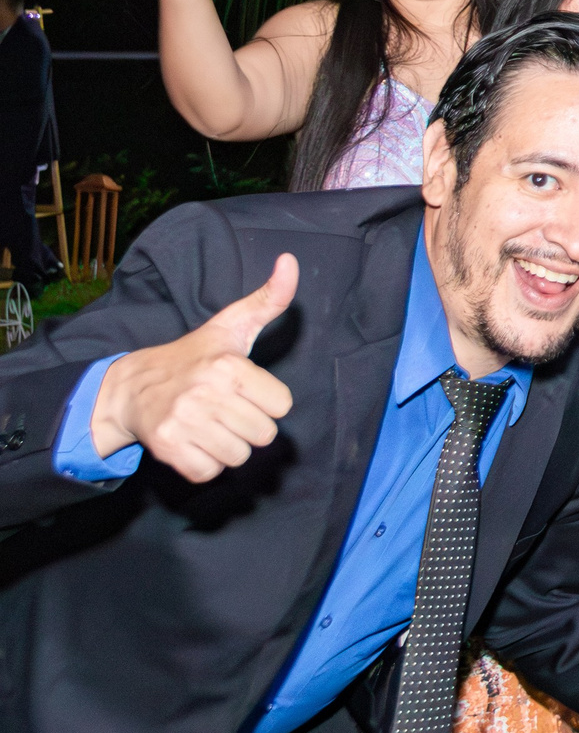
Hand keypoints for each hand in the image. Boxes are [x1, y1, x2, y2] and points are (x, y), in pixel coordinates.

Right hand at [92, 254, 298, 481]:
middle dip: (250, 425)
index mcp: (228, 365)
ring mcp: (184, 422)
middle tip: (226, 409)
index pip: (282, 405)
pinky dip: (205, 464)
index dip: (267, 401)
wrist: (133, 386)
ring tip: (210, 424)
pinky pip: (209, 472)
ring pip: (238, 456)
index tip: (244, 389)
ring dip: (228, 446)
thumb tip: (290, 261)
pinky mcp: (166, 447)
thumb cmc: (194, 356)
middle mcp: (205, 393)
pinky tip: (194, 441)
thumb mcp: (232, 326)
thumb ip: (269, 299)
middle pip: (264, 435)